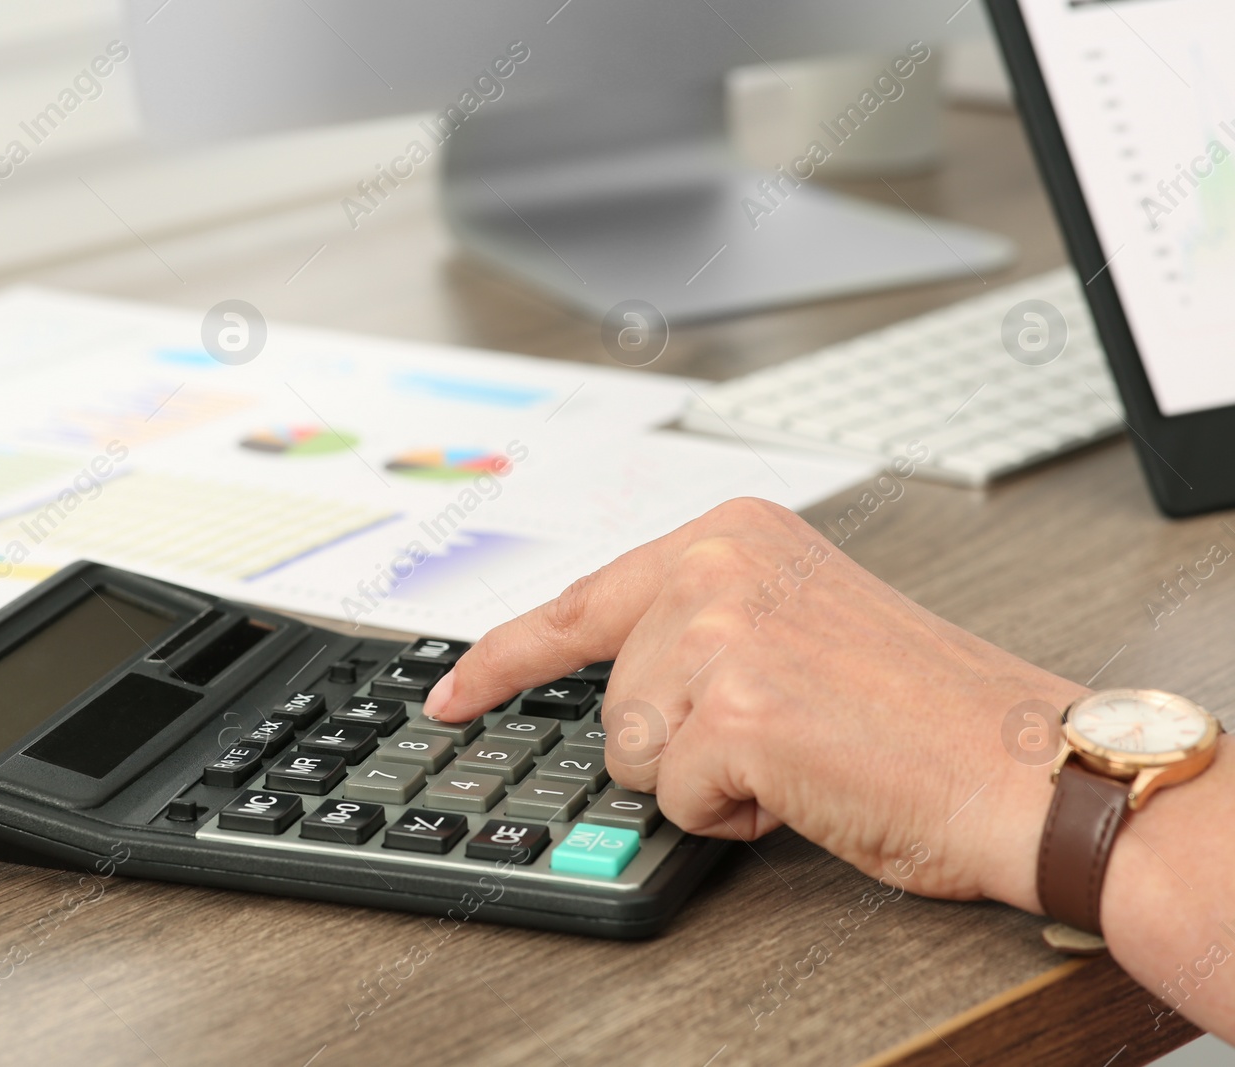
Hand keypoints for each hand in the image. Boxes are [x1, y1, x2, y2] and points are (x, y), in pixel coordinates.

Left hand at [422, 498, 1085, 909]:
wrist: (1025, 763)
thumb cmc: (927, 709)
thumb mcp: (799, 622)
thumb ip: (700, 627)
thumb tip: (618, 688)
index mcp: (731, 532)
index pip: (579, 601)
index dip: (504, 658)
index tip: (453, 691)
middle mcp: (714, 565)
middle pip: (612, 695)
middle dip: (680, 739)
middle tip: (785, 732)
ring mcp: (716, 633)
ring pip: (634, 751)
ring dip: (709, 777)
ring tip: (803, 750)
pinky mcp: (731, 711)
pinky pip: (676, 797)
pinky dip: (736, 813)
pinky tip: (807, 780)